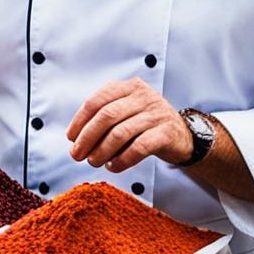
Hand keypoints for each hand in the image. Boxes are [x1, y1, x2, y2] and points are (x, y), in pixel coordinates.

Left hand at [66, 78, 192, 171]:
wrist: (182, 135)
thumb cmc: (145, 124)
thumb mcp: (126, 112)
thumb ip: (104, 119)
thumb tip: (75, 139)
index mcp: (127, 87)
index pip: (96, 101)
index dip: (80, 120)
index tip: (71, 138)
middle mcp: (142, 96)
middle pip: (106, 116)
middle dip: (87, 137)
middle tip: (77, 155)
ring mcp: (155, 113)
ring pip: (121, 132)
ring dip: (102, 151)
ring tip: (93, 162)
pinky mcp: (166, 132)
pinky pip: (139, 147)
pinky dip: (122, 159)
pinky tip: (113, 166)